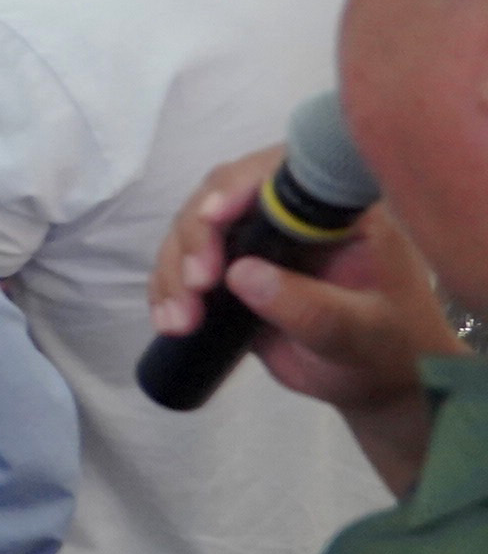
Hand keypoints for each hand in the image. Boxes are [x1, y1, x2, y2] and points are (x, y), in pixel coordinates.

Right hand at [150, 147, 462, 493]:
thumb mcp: (359, 333)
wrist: (374, 379)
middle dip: (197, 236)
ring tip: (180, 320)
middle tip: (196, 285)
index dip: (241, 185)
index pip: (282, 174)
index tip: (216, 217)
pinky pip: (183, 263)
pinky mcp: (229, 266)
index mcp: (336, 210)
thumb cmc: (387, 350)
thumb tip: (241, 274)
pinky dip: (167, 289)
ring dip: (174, 269)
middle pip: (222, 194)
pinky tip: (169, 321)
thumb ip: (310, 307)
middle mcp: (290, 211)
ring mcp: (256, 237)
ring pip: (193, 228)